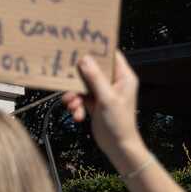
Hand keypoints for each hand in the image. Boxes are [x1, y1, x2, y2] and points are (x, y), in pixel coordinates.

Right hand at [61, 51, 145, 170]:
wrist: (118, 146)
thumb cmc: (119, 122)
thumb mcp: (106, 98)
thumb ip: (95, 78)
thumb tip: (84, 59)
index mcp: (123, 77)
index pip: (112, 55)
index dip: (98, 50)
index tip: (82, 46)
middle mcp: (114, 82)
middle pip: (93, 70)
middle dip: (79, 78)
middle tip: (67, 77)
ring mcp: (104, 93)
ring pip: (84, 85)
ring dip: (75, 95)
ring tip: (72, 105)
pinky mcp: (95, 103)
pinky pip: (81, 98)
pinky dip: (77, 106)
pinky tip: (77, 116)